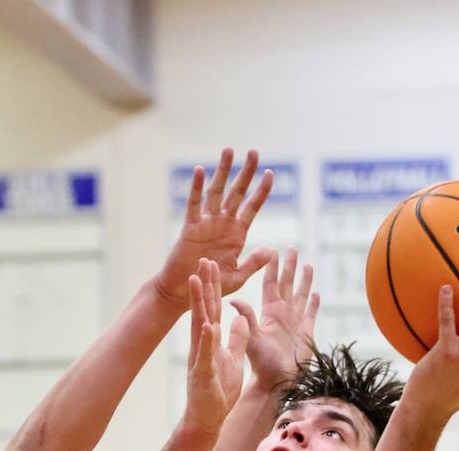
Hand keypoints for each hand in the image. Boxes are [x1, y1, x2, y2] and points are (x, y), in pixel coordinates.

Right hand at [155, 148, 273, 311]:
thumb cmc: (212, 286)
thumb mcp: (237, 276)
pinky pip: (193, 204)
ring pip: (216, 191)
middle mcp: (223, 223)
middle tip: (254, 152)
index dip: (261, 191)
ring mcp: (207, 222)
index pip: (252, 207)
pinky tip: (199, 171)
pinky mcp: (190, 226)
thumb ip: (253, 264)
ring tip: (229, 151)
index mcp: (238, 234)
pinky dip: (195, 187)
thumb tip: (271, 250)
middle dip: (246, 173)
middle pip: (237, 192)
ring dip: (222, 171)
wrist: (187, 292)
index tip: (270, 173)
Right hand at [185, 259, 248, 434]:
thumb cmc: (218, 391)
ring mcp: (201, 358)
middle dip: (204, 285)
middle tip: (204, 260)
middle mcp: (202, 345)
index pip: (212, 309)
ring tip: (197, 281)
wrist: (208, 418)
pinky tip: (208, 325)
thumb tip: (241, 318)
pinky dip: (207, 340)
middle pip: (204, 310)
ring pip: (199, 326)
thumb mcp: (233, 359)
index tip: (213, 265)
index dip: (213, 287)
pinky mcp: (202, 374)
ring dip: (198, 303)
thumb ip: (237, 338)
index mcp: (211, 341)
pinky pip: (205, 355)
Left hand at [231, 248, 319, 390]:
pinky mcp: (306, 333)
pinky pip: (311, 314)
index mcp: (269, 312)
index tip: (272, 251)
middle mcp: (282, 314)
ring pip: (300, 295)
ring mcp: (295, 323)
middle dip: (289, 267)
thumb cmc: (262, 364)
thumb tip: (232, 299)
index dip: (272, 268)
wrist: (277, 383)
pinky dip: (314, 304)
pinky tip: (317, 294)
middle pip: (287, 284)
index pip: (271, 284)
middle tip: (292, 248)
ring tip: (307, 264)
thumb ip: (246, 318)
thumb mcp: (253, 338)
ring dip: (304, 280)